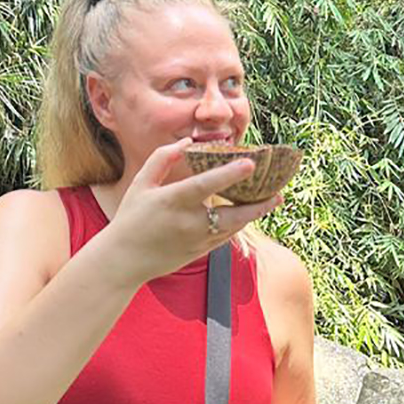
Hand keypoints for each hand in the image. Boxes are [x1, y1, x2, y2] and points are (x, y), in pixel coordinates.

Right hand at [103, 141, 283, 288]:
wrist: (124, 260)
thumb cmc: (132, 217)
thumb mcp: (141, 184)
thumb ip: (163, 159)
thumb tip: (187, 143)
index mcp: (172, 202)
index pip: (205, 186)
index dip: (229, 174)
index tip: (250, 164)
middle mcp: (188, 223)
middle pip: (232, 215)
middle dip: (258, 204)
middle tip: (279, 191)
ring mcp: (196, 241)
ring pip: (234, 227)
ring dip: (255, 214)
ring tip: (274, 199)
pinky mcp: (200, 252)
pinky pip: (226, 236)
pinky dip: (240, 224)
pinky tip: (251, 212)